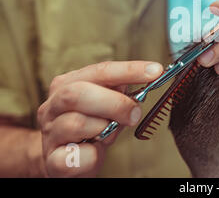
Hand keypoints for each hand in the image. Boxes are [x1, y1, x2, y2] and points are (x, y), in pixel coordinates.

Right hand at [37, 61, 162, 176]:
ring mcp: (49, 133)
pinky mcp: (52, 161)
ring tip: (107, 134)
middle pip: (79, 93)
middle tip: (134, 114)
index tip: (155, 71)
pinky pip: (77, 156)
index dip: (129, 70)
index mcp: (66, 85)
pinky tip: (93, 151)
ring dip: (103, 130)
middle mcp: (52, 106)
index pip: (100, 71)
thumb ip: (119, 94)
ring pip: (77, 123)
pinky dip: (93, 155)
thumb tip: (141, 84)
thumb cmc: (89, 129)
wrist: (65, 162)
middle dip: (114, 102)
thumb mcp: (106, 107)